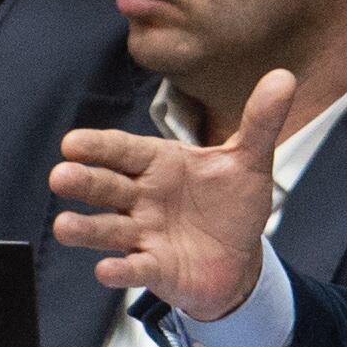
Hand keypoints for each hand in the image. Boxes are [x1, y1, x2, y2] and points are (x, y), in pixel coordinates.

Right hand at [48, 68, 291, 319]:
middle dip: (84, 181)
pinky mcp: (155, 268)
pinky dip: (120, 269)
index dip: (100, 147)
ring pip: (109, 229)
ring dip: (87, 228)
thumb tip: (284, 76)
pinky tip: (106, 270)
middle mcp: (143, 198)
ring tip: (64, 226)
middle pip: (108, 187)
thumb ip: (261, 121)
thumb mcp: (250, 160)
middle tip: (61, 175)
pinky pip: (134, 268)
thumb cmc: (231, 203)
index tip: (72, 143)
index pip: (125, 151)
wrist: (239, 258)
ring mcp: (145, 234)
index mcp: (160, 164)